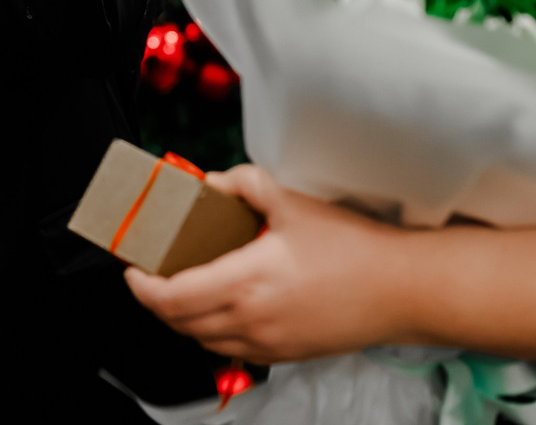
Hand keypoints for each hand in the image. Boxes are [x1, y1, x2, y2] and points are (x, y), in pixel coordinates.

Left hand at [121, 165, 405, 363]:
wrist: (403, 290)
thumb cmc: (354, 249)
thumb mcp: (292, 202)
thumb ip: (243, 184)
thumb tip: (211, 181)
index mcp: (247, 283)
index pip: (171, 298)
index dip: (141, 286)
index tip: (133, 268)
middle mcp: (252, 321)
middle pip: (179, 323)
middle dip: (156, 300)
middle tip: (151, 272)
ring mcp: (269, 344)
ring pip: (203, 340)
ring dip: (182, 318)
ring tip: (180, 287)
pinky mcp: (286, 354)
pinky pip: (232, 351)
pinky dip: (213, 332)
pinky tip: (221, 307)